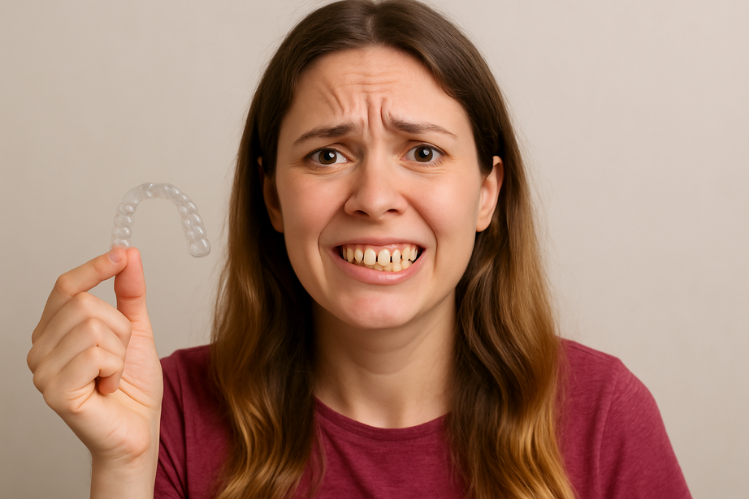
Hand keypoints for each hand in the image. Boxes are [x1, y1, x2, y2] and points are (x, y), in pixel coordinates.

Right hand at [27, 247, 162, 467]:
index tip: (122, 254)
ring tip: (113, 375)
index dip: (94, 268)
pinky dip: (115, 370)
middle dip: (119, 329)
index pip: (66, 286)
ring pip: (93, 328)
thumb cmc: (132, 385)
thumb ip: (130, 292)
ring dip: (119, 352)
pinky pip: (96, 355)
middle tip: (118, 358)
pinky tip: (108, 388)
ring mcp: (43, 371)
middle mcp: (40, 349)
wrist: (138, 428)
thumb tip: (128, 253)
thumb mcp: (135, 329)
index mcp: (54, 331)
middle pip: (84, 305)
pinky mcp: (55, 392)